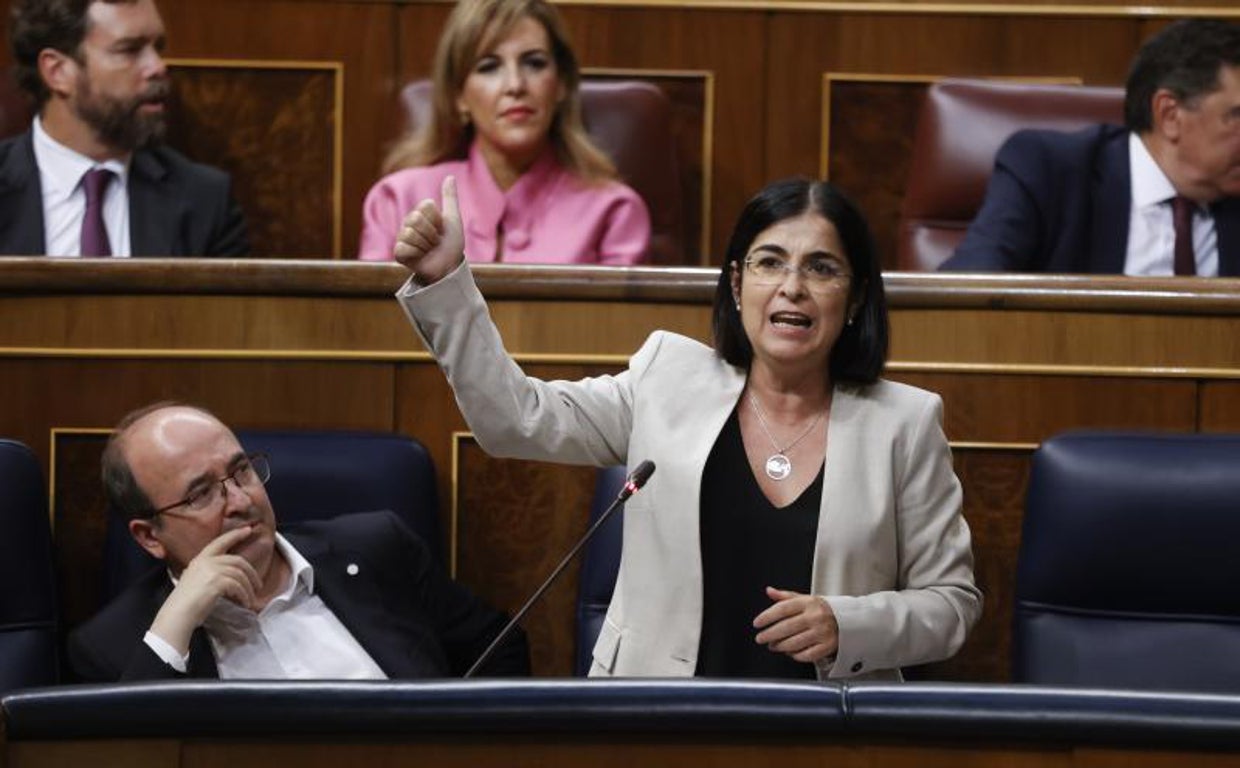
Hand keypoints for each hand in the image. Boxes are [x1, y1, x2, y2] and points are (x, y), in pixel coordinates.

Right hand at [148, 526, 262, 654]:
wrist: (178, 614)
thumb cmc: (186, 603)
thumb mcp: (194, 580)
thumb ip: (207, 573)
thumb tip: (224, 576)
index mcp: (200, 559)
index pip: (220, 542)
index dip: (235, 535)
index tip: (248, 529)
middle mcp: (206, 561)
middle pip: (237, 561)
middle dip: (251, 573)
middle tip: (259, 584)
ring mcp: (212, 570)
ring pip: (240, 575)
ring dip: (249, 589)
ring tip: (251, 599)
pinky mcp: (218, 582)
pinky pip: (238, 587)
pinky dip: (244, 596)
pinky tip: (245, 603)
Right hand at [393, 174, 463, 284]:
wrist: (450, 267)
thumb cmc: (452, 244)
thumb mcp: (454, 219)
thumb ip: (450, 198)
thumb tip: (450, 176)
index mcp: (420, 213)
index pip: (426, 206)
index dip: (438, 220)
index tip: (442, 229)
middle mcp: (408, 224)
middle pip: (416, 219)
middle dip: (432, 233)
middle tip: (436, 241)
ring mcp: (402, 238)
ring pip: (410, 234)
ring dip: (426, 245)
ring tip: (429, 250)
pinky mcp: (398, 253)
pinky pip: (403, 247)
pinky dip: (416, 254)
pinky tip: (420, 257)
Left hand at [753, 586, 838, 663]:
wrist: (850, 620)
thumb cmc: (824, 610)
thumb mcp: (806, 599)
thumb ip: (786, 597)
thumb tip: (769, 591)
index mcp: (809, 603)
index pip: (782, 609)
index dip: (767, 617)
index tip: (757, 623)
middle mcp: (816, 617)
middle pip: (786, 628)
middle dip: (769, 634)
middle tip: (760, 638)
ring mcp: (822, 633)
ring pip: (794, 643)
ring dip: (780, 646)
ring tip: (773, 646)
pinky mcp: (828, 647)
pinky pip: (806, 655)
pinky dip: (795, 655)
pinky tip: (789, 652)